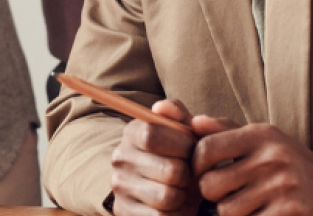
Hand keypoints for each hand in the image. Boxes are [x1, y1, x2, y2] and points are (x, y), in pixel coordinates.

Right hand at [110, 100, 200, 215]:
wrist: (169, 186)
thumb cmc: (180, 154)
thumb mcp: (182, 131)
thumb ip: (178, 114)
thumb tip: (162, 107)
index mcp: (132, 132)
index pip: (152, 135)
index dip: (181, 145)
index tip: (192, 150)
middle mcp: (120, 158)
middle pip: (169, 170)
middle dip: (189, 174)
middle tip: (190, 174)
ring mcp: (120, 187)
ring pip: (167, 197)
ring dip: (183, 197)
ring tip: (183, 190)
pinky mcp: (123, 212)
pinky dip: (176, 214)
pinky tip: (176, 207)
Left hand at [191, 117, 312, 215]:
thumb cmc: (294, 165)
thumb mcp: (266, 140)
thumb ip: (228, 131)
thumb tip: (194, 122)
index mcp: (262, 135)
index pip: (205, 149)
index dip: (197, 167)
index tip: (206, 174)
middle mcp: (272, 157)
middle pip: (210, 186)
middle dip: (213, 196)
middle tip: (227, 196)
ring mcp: (283, 187)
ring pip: (227, 212)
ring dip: (233, 215)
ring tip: (249, 206)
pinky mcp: (291, 213)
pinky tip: (266, 214)